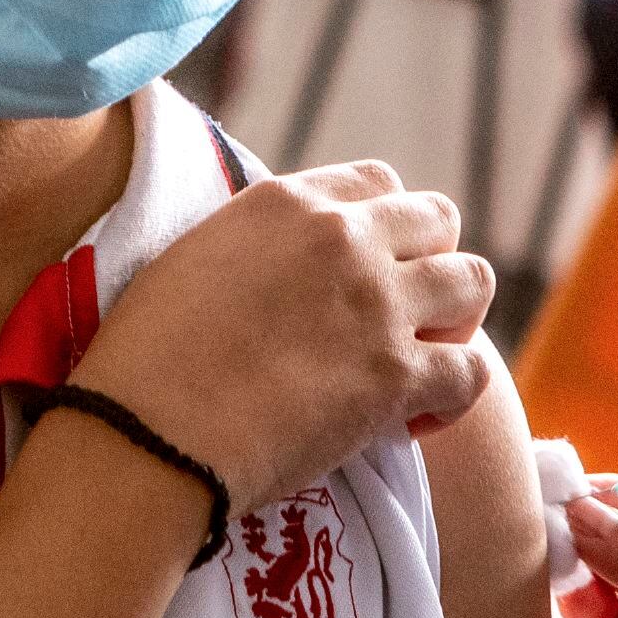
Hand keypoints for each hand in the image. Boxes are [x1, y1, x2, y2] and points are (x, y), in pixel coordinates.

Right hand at [69, 161, 493, 509]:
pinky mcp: (396, 375)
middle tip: (406, 313)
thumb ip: (258, 245)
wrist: (147, 435)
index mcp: (287, 202)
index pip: (378, 182)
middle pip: (439, 219)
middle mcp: (342, 237)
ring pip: (473, 282)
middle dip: (431, 262)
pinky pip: (469, 371)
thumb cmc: (144, 361)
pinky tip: (418, 418)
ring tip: (425, 356)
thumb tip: (285, 265)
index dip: (386, 225)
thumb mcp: (195, 260)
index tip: (371, 265)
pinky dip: (454, 395)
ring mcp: (377, 303)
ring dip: (457, 319)